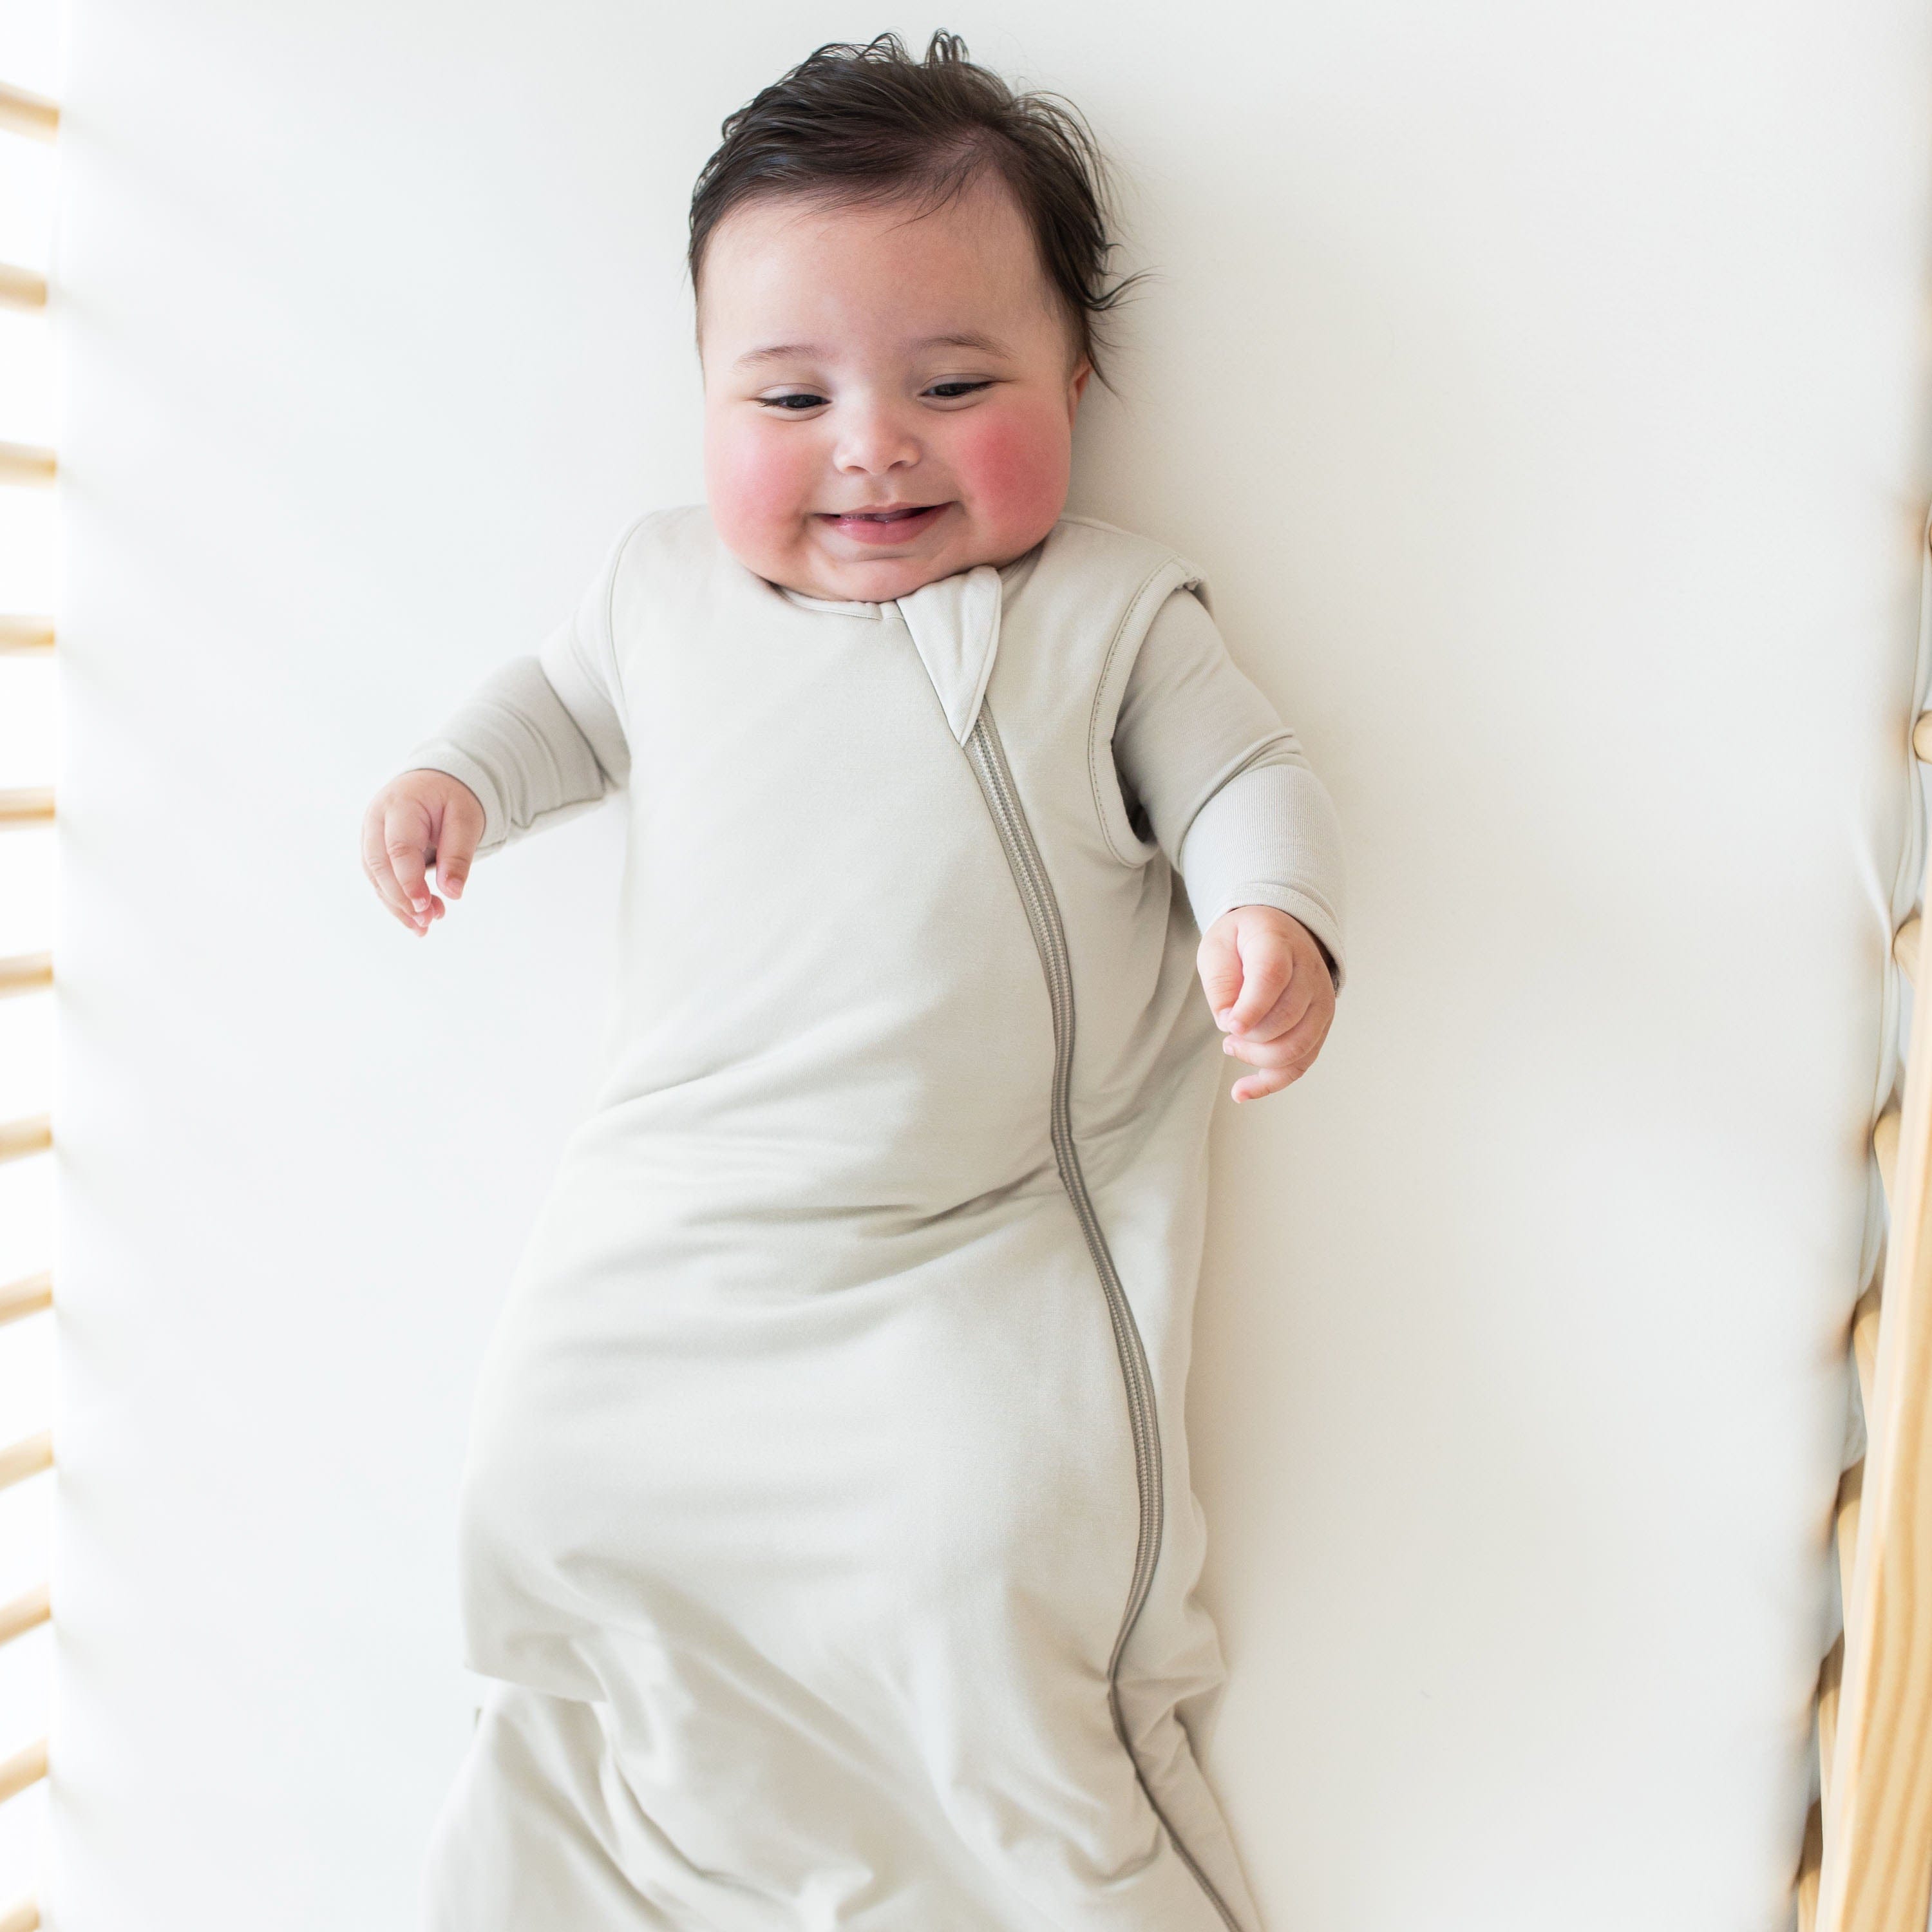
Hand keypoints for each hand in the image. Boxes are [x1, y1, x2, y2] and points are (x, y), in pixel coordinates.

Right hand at [360, 768, 484, 936]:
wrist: (437, 781)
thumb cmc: (453, 797)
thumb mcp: (466, 819)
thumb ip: (458, 855)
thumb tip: (453, 893)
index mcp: (400, 805)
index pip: (398, 848)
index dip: (409, 880)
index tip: (425, 906)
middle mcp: (376, 819)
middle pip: (379, 865)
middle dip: (401, 898)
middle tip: (427, 921)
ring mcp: (370, 834)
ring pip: (375, 876)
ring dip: (397, 905)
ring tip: (423, 927)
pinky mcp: (374, 848)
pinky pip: (379, 878)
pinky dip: (395, 900)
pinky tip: (415, 918)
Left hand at [1195, 905, 1335, 1102]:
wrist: (1280, 932)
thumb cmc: (1243, 941)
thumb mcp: (1218, 946)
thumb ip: (1220, 981)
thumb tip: (1227, 1021)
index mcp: (1278, 943)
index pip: (1272, 977)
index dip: (1251, 1007)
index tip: (1228, 1026)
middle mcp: (1309, 972)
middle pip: (1286, 1017)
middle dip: (1249, 1035)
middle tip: (1227, 1028)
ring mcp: (1320, 1001)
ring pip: (1297, 1046)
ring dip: (1258, 1057)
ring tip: (1232, 1045)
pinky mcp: (1320, 1026)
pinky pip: (1301, 1063)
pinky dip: (1271, 1082)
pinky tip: (1242, 1092)